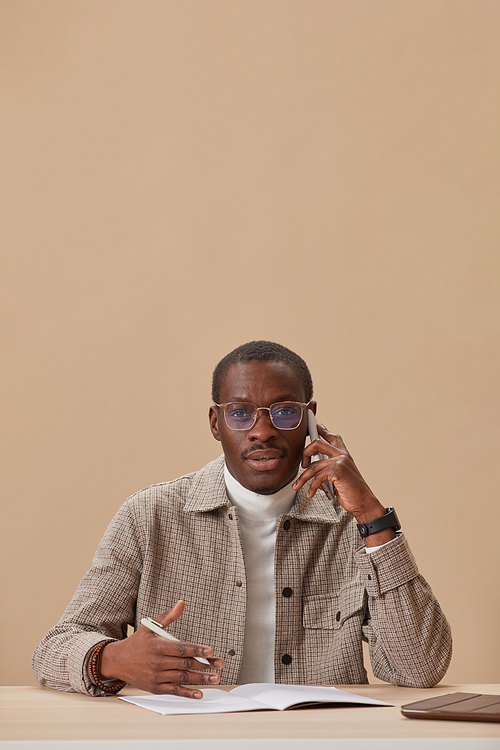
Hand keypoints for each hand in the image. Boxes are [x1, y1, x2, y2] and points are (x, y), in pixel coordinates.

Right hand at [99, 600, 224, 697]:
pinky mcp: (155, 687)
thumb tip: (181, 604)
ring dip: (200, 678)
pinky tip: (199, 693)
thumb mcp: (150, 627)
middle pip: (185, 663)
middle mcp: (158, 661)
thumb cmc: (136, 643)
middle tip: (220, 664)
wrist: (117, 661)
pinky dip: (187, 693)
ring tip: (215, 678)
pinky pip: (174, 691)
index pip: (181, 648)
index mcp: (158, 645)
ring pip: (182, 677)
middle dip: (204, 664)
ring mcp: (157, 676)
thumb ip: (168, 617)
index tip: (210, 651)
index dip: (197, 649)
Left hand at [293, 424, 394, 545]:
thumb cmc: (352, 493)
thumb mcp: (339, 478)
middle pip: (317, 443)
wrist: (364, 503)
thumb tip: (313, 472)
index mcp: (344, 455)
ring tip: (298, 486)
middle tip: (303, 465)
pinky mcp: (337, 471)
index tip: (317, 426)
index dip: (324, 430)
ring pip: (313, 465)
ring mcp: (340, 462)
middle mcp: (343, 455)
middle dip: (305, 452)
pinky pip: (317, 477)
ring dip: (302, 478)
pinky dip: (311, 487)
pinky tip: (310, 493)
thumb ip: (328, 470)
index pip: (333, 438)